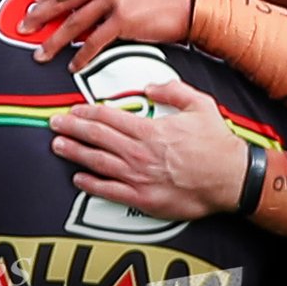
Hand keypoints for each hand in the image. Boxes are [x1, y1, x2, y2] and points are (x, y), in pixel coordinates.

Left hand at [24, 0, 192, 71]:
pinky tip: (73, 66)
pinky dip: (81, 57)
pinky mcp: (123, 20)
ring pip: (73, 24)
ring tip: (40, 54)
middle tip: (21, 28)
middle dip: (38, 17)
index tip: (29, 3)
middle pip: (60, 1)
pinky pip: (94, 42)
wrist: (190, 0)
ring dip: (53, 42)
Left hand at [49, 80, 246, 217]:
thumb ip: (174, 90)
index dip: (87, 112)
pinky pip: (108, 191)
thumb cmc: (217, 145)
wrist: (230, 179)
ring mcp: (138, 177)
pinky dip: (90, 184)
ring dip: (74, 153)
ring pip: (96, 162)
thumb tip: (152, 86)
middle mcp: (139, 153)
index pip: (109, 117)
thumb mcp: (200, 105)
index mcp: (150, 130)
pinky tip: (78, 178)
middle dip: (72, 128)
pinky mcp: (142, 199)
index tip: (74, 109)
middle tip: (55, 124)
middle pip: (96, 137)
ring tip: (58, 146)